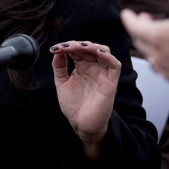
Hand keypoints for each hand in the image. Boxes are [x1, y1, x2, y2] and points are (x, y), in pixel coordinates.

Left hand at [50, 40, 120, 160]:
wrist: (81, 124)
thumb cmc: (74, 106)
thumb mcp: (62, 83)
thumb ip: (59, 67)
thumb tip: (56, 51)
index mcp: (82, 67)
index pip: (78, 50)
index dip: (67, 46)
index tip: (54, 49)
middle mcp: (94, 67)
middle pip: (90, 47)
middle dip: (77, 44)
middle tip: (65, 47)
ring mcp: (102, 73)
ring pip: (103, 51)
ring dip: (91, 46)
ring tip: (78, 47)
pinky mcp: (111, 82)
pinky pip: (114, 65)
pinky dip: (108, 57)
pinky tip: (98, 53)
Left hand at [120, 0, 168, 101]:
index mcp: (157, 38)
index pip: (132, 26)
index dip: (129, 17)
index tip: (128, 12)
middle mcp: (158, 57)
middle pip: (140, 41)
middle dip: (139, 29)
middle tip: (144, 20)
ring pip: (152, 56)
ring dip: (152, 44)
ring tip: (160, 35)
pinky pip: (165, 68)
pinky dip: (165, 57)